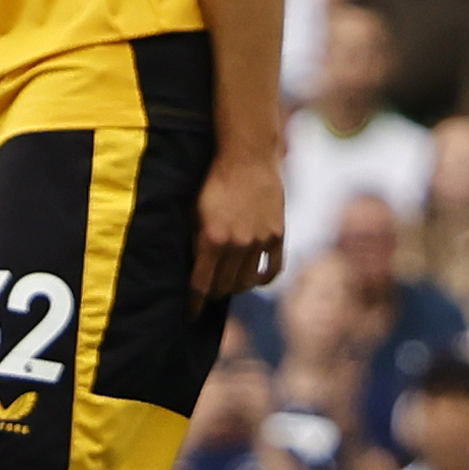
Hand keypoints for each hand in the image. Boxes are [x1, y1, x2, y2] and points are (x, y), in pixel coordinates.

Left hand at [191, 141, 285, 300]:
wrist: (247, 156)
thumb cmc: (215, 180)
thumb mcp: (195, 210)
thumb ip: (195, 240)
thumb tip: (193, 267)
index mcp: (212, 239)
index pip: (201, 284)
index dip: (194, 303)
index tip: (191, 313)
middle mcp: (237, 244)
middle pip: (224, 286)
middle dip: (214, 292)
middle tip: (209, 290)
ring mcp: (260, 241)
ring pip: (247, 281)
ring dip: (236, 286)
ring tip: (230, 283)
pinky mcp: (277, 234)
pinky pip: (273, 269)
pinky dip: (263, 279)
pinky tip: (255, 279)